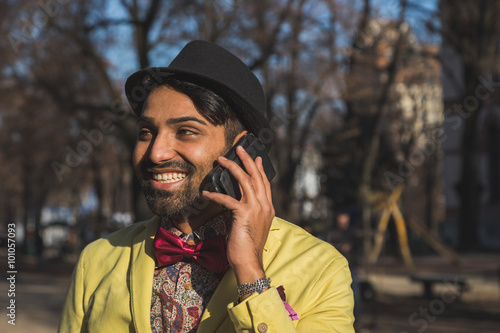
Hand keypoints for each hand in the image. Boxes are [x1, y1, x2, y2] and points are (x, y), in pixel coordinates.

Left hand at [202, 146, 274, 286]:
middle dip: (247, 160)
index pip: (265, 184)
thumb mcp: (252, 226)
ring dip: (232, 167)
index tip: (256, 158)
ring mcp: (256, 209)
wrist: (249, 262)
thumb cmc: (247, 247)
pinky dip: (216, 195)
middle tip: (239, 148)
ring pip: (245, 181)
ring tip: (221, 160)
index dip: (260, 169)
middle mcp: (264, 206)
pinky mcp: (243, 214)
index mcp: (268, 209)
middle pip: (257, 177)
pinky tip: (206, 192)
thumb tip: (240, 203)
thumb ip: (249, 212)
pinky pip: (228, 199)